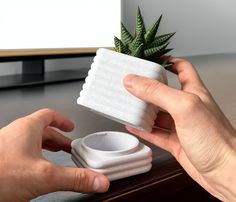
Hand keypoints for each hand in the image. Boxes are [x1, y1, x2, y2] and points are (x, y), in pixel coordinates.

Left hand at [0, 108, 108, 200]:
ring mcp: (7, 148)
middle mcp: (16, 135)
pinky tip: (36, 172)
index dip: (62, 120)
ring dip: (45, 148)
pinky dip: (33, 159)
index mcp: (27, 129)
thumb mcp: (44, 176)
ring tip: (54, 158)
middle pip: (41, 130)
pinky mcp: (1, 161)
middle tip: (67, 147)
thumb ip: (75, 178)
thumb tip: (97, 180)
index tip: (70, 126)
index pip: (48, 115)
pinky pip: (21, 154)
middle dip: (57, 138)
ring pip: (30, 142)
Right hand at [123, 58, 235, 200]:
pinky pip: (155, 133)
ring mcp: (180, 126)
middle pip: (163, 92)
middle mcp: (186, 107)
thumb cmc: (216, 140)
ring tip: (127, 105)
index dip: (167, 61)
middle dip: (147, 88)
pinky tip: (133, 125)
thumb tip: (134, 81)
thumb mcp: (184, 107)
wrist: (225, 173)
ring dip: (142, 110)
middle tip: (131, 84)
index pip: (181, 69)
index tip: (151, 60)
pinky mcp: (175, 142)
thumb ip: (157, 92)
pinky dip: (143, 129)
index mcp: (194, 92)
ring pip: (157, 115)